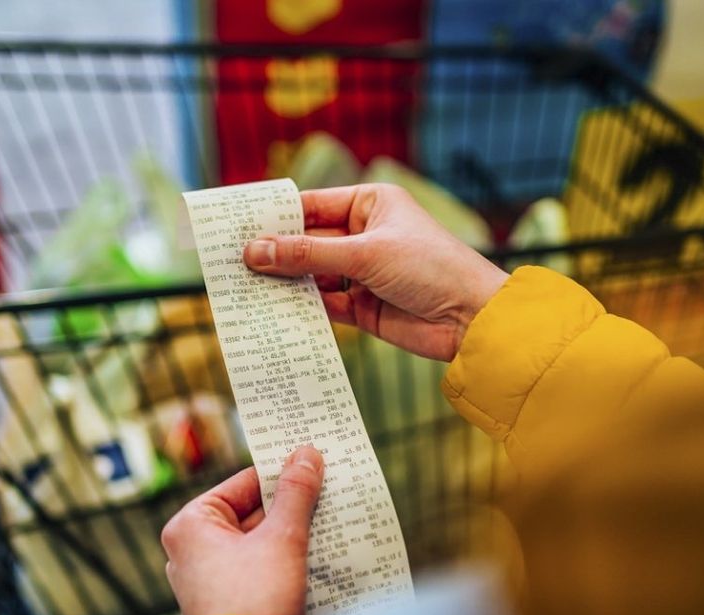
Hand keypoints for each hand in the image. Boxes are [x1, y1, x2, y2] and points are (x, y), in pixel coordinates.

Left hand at [160, 446, 324, 614]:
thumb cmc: (253, 602)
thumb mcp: (282, 539)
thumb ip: (296, 494)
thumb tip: (306, 454)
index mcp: (190, 525)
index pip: (243, 483)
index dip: (281, 474)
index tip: (313, 465)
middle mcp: (190, 550)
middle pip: (250, 513)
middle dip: (290, 509)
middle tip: (328, 494)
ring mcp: (206, 580)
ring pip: (257, 543)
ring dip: (291, 536)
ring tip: (329, 526)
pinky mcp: (225, 604)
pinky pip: (257, 570)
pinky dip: (283, 563)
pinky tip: (316, 559)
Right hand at [243, 183, 508, 360]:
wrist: (472, 320)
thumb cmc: (431, 268)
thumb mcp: (365, 254)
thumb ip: (307, 255)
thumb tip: (255, 251)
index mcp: (369, 205)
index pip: (310, 206)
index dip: (274, 217)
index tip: (236, 227)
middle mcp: (363, 235)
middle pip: (306, 242)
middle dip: (274, 253)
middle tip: (231, 263)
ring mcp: (362, 273)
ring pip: (311, 275)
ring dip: (284, 283)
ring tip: (244, 289)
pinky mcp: (362, 308)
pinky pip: (323, 304)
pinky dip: (302, 308)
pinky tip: (274, 311)